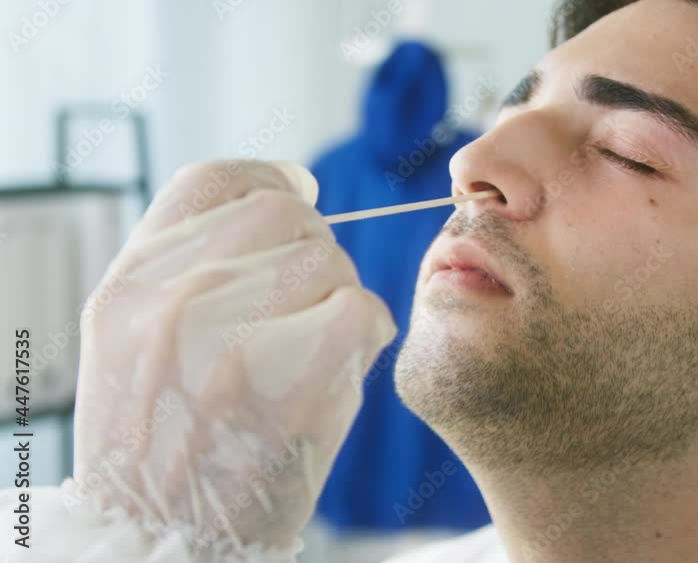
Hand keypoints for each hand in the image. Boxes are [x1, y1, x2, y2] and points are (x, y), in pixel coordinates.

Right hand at [69, 161, 395, 558]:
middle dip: (312, 248)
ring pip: (331, 259)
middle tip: (306, 301)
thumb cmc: (165, 440)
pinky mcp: (293, 381)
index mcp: (130, 285)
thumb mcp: (138, 338)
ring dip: (339, 295)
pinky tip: (340, 362)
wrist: (167, 538)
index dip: (267, 180)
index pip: (213, 181)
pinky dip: (364, 331)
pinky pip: (361, 308)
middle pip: (285, 214)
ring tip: (311, 346)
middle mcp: (171, 301)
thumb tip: (286, 199)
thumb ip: (192, 265)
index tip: (298, 197)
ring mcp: (230, 341)